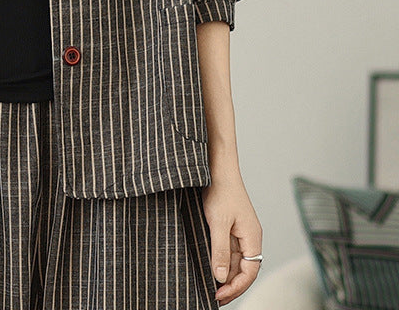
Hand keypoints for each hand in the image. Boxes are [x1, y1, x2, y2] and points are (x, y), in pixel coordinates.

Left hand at [201, 172, 262, 304]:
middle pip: (244, 269)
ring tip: (211, 287)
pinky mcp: (230, 227)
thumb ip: (220, 251)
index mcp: (253, 237)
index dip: (236, 287)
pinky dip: (221, 261)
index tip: (219, 295)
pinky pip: (229, 250)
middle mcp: (250, 237)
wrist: (217, 167)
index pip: (249, 271)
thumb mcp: (218, 223)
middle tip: (214, 297)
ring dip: (225, 275)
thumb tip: (221, 278)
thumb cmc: (220, 191)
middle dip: (231, 285)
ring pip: (236, 261)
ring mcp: (240, 232)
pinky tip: (211, 267)